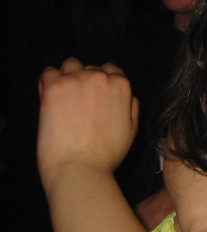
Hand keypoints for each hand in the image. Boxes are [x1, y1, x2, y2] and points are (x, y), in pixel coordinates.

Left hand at [37, 58, 137, 189]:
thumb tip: (126, 94)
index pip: (112, 70)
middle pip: (90, 68)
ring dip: (68, 76)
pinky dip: (49, 82)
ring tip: (64, 97)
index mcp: (121, 86)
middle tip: (79, 102)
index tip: (96, 96)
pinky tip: (51, 98)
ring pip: (70, 65)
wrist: (79, 166)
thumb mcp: (132, 129)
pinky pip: (49, 72)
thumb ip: (131, 106)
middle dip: (86, 80)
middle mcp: (99, 76)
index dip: (104, 83)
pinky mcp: (54, 87)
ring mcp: (75, 79)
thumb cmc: (107, 153)